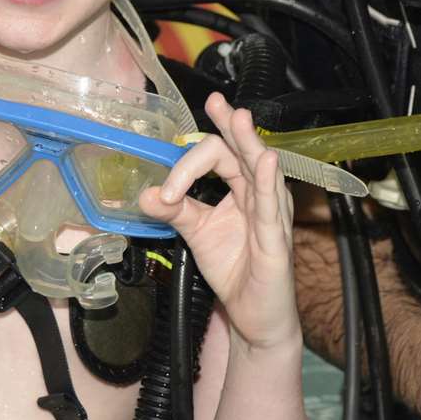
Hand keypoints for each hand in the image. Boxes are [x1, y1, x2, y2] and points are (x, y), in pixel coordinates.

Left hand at [137, 93, 298, 352]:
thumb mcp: (197, 233)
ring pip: (261, 170)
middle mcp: (260, 195)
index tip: (166, 191)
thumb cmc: (234, 269)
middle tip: (216, 102)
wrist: (253, 317)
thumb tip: (144, 194)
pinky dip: (267, 181)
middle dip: (230, 126)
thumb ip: (175, 211)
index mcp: (241, 189)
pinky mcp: (276, 240)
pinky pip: (270, 207)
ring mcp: (271, 215)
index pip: (219, 157)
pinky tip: (264, 160)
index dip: (188, 165)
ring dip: (248, 143)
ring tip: (238, 118)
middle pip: (244, 152)